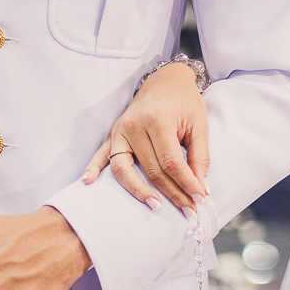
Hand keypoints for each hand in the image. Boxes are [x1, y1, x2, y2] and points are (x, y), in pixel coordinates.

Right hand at [83, 61, 209, 214]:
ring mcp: (120, 131)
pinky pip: (101, 154)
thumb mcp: (199, 125)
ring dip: (139, 192)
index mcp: (158, 120)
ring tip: (156, 206)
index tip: (199, 198)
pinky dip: (93, 168)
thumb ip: (200, 156)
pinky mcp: (113, 134)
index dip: (186, 183)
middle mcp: (134, 126)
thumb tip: (201, 187)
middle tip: (189, 209)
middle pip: (152, 170)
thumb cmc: (184, 102)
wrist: (166, 80)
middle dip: (172, 193)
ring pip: (125, 170)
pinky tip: (88, 182)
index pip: (171, 162)